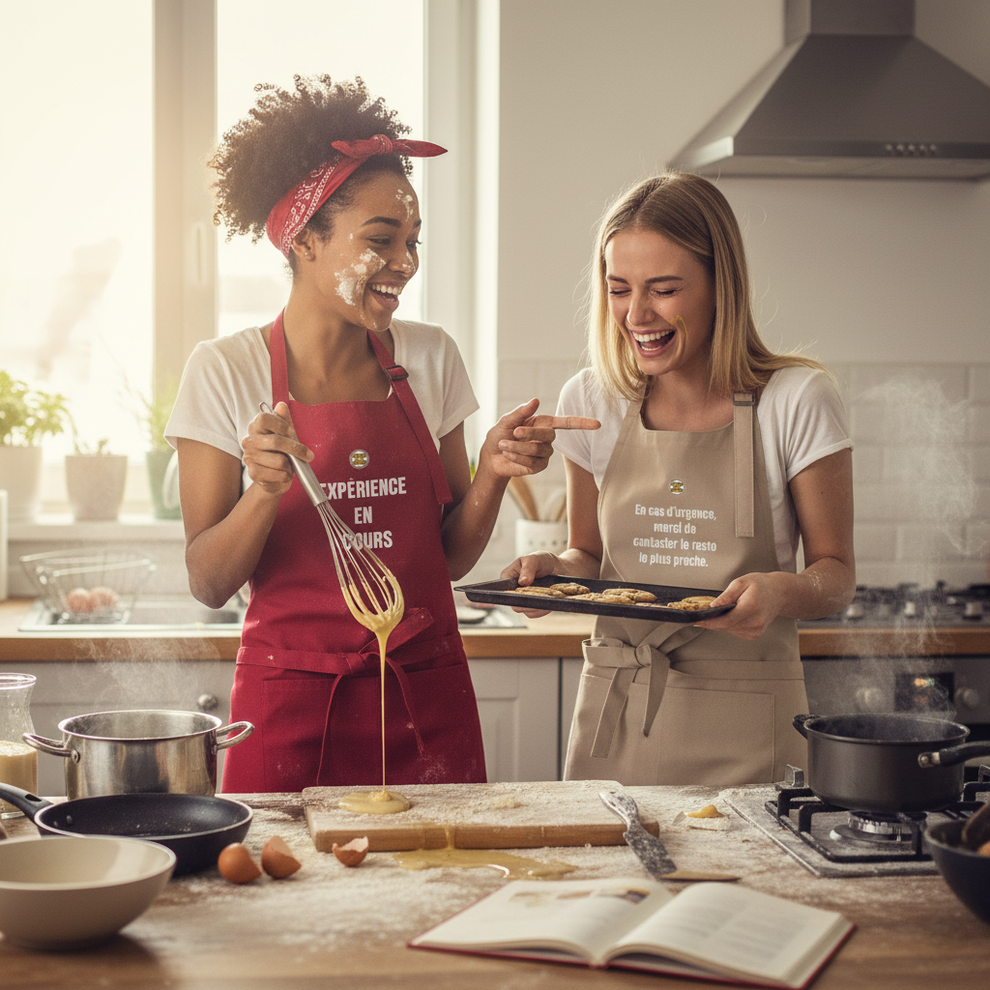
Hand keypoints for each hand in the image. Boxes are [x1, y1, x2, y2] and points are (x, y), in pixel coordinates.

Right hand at [241, 401, 313, 497]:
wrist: (272, 478)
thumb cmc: (280, 453)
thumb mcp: (285, 435)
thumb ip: (284, 421)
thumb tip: (281, 405)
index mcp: (255, 427)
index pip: (264, 419)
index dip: (281, 425)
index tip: (292, 432)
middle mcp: (248, 441)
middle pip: (276, 441)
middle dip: (296, 449)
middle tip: (309, 455)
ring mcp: (249, 458)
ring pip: (279, 460)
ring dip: (290, 465)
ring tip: (290, 465)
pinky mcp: (253, 474)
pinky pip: (279, 474)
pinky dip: (286, 475)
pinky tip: (284, 474)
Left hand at [479, 398, 599, 477]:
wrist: (491, 457)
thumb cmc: (499, 435)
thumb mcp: (507, 421)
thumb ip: (521, 412)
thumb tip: (536, 400)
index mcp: (543, 423)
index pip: (567, 423)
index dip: (582, 423)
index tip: (597, 424)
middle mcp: (547, 438)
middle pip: (549, 434)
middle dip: (530, 433)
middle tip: (514, 432)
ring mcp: (544, 453)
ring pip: (537, 450)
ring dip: (517, 447)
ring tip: (504, 445)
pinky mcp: (538, 467)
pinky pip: (531, 462)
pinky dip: (516, 458)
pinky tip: (509, 456)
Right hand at [499, 551, 561, 617]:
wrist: (559, 568)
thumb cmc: (542, 561)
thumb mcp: (534, 560)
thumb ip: (527, 569)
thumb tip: (522, 582)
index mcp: (509, 577)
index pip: (503, 589)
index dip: (510, 593)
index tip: (521, 592)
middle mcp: (513, 591)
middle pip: (513, 603)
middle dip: (525, 601)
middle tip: (538, 594)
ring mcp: (523, 600)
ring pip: (524, 610)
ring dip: (536, 605)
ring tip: (547, 595)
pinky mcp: (533, 608)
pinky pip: (534, 613)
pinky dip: (542, 609)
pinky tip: (549, 601)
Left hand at [692, 572, 785, 640]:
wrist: (779, 593)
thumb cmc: (761, 585)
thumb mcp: (741, 583)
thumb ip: (726, 596)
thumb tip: (712, 606)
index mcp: (751, 608)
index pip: (726, 620)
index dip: (709, 622)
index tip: (696, 620)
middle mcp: (755, 622)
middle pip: (726, 626)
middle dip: (712, 621)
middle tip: (702, 613)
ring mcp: (756, 630)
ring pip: (729, 630)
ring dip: (722, 622)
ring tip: (725, 609)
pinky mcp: (755, 634)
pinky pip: (735, 631)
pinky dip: (730, 624)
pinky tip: (734, 614)